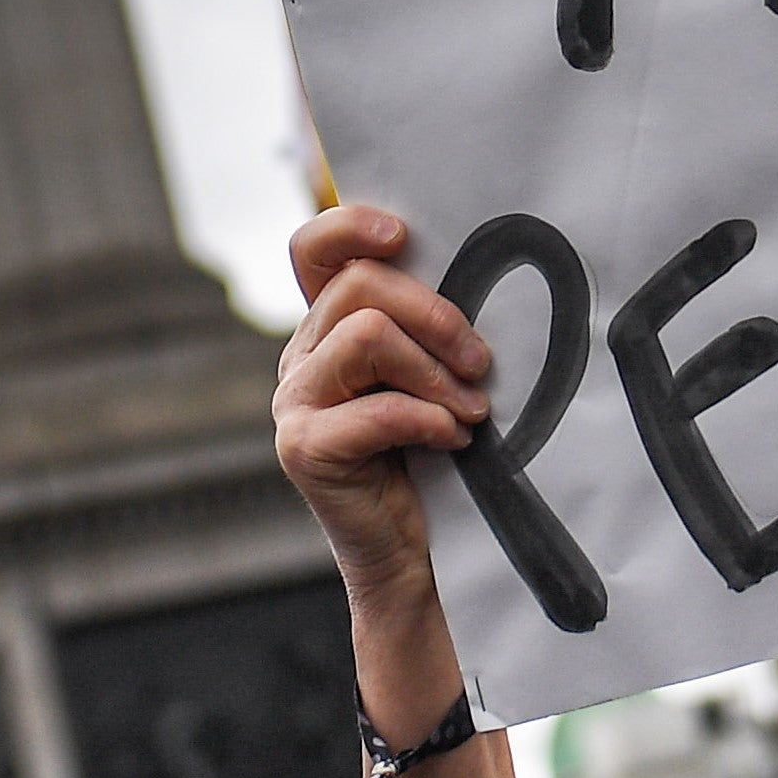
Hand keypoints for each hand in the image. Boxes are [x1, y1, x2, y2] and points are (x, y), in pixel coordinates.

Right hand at [278, 203, 487, 604]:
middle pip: (359, 286)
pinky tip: (454, 439)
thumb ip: (427, 327)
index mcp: (326, 328)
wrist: (411, 552)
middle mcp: (300, 357)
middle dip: (434, 315)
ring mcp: (294, 402)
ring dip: (435, 371)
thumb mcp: (430, 375)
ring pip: (368, 335)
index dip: (350, 225)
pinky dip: (428, 419)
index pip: (313, 249)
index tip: (403, 234)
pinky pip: (376, 409)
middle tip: (480, 361)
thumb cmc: (432, 454)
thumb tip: (483, 270)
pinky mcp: (303, 448)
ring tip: (471, 409)